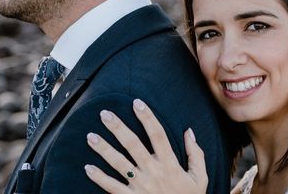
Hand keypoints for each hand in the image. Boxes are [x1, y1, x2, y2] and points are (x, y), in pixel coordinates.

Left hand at [84, 99, 207, 193]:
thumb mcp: (200, 178)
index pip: (158, 135)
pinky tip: (88, 167)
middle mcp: (153, 172)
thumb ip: (196, 154)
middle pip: (132, 145)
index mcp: (169, 164)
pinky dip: (99, 178)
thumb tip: (189, 131)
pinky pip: (112, 187)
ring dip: (103, 149)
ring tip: (90, 136)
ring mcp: (140, 186)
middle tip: (104, 113)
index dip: (148, 118)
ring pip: (118, 164)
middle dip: (117, 128)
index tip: (137, 103)